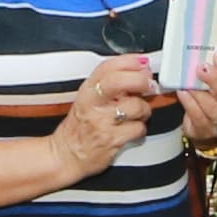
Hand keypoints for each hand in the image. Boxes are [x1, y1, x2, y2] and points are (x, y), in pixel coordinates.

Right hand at [52, 49, 163, 177]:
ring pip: (136, 106)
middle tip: (149, 84)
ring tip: (136, 113)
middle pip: (118, 82)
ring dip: (144, 110)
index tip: (143, 62)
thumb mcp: (88, 99)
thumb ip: (110, 85)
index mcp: (87, 91)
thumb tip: (139, 71)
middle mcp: (93, 104)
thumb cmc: (81, 126)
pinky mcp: (112, 140)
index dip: (129, 61)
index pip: (107, 68)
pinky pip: (139, 128)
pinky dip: (140, 129)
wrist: (68, 155)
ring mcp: (102, 123)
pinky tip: (131, 129)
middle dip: (140, 80)